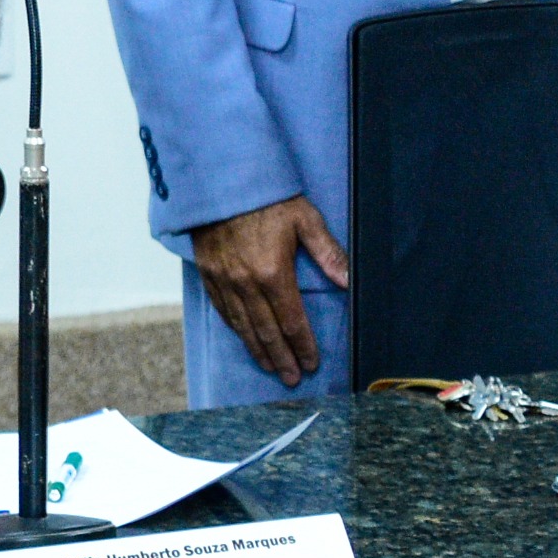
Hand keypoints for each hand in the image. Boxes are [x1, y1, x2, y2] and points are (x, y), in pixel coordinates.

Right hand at [189, 194, 350, 386]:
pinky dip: (235, 329)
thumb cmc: (267, 197)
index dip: (303, 345)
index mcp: (273, 273)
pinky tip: (244, 339)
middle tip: (292, 378)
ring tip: (271, 367)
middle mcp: (246, 283)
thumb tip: (348, 281)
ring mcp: (224, 280)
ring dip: (258, 350)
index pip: (292, 321)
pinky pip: (222, 310)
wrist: (221, 180)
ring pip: (243, 326)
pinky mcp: (208, 273)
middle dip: (282, 357)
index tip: (312, 362)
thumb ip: (327, 252)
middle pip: (267, 331)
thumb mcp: (304, 218)